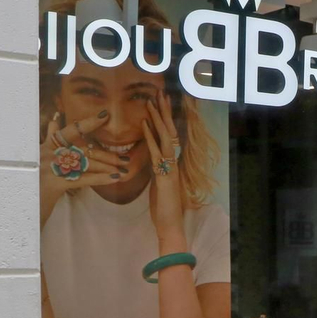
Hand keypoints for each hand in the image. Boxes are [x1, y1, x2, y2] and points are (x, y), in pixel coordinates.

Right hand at [39, 111, 130, 223]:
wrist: (21, 205)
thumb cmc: (33, 182)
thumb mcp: (39, 158)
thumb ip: (48, 139)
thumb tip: (54, 119)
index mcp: (46, 146)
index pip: (70, 130)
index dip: (88, 122)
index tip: (105, 115)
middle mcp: (48, 153)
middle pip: (83, 149)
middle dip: (107, 154)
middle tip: (125, 158)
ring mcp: (51, 166)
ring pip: (86, 163)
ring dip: (108, 167)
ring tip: (125, 170)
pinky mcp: (54, 182)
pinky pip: (84, 179)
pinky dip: (101, 178)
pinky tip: (115, 178)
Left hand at [141, 95, 185, 243]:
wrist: (170, 224)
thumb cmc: (163, 208)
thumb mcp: (158, 185)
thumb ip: (156, 171)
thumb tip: (151, 160)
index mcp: (170, 163)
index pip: (169, 136)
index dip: (164, 119)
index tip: (160, 103)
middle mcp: (173, 162)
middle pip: (170, 131)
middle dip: (164, 112)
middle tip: (159, 93)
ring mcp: (170, 168)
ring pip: (165, 137)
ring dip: (157, 119)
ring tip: (151, 102)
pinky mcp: (165, 176)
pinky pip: (156, 153)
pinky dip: (150, 137)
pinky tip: (143, 125)